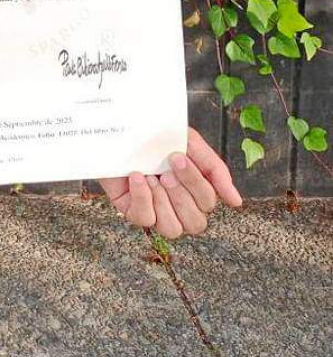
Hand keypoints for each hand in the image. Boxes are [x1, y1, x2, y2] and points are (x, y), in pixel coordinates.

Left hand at [97, 126, 242, 238]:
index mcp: (195, 191)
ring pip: (172, 229)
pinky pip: (145, 219)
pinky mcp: (133, 211)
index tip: (177, 157)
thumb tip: (236, 202)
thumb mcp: (189, 143)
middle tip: (165, 171)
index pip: (207, 203)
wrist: (120, 127)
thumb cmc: (157, 136)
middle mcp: (178, 207)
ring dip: (162, 201)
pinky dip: (142, 197)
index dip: (194, 183)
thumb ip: (215, 170)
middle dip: (180, 195)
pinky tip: (138, 178)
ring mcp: (156, 211)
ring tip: (152, 177)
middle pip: (195, 222)